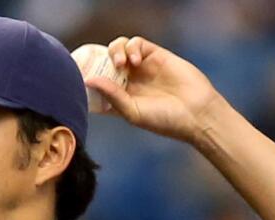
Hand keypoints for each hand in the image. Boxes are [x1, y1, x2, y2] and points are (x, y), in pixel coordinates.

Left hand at [86, 36, 226, 144]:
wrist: (196, 113)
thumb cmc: (164, 120)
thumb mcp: (132, 112)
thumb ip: (112, 96)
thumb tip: (89, 80)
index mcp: (120, 96)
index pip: (98, 81)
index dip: (87, 75)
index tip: (78, 75)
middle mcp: (130, 80)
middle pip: (105, 61)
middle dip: (100, 59)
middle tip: (103, 67)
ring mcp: (142, 67)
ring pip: (119, 47)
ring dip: (115, 50)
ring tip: (121, 63)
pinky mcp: (156, 55)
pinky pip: (137, 42)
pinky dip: (131, 47)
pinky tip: (135, 60)